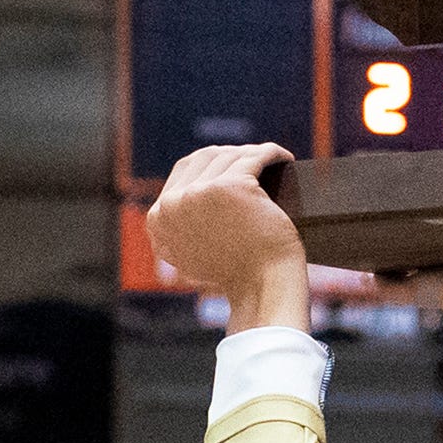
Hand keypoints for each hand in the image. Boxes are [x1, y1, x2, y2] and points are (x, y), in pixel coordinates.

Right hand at [148, 144, 307, 331]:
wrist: (262, 289)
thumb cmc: (238, 274)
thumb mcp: (191, 252)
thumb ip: (182, 224)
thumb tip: (189, 192)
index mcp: (158, 218)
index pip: (184, 171)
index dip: (211, 165)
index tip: (233, 167)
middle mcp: (173, 203)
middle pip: (206, 158)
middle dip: (232, 156)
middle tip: (256, 163)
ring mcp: (200, 193)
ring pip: (231, 156)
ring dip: (255, 155)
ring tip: (273, 162)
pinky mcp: (232, 186)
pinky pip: (256, 156)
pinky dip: (273, 154)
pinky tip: (284, 158)